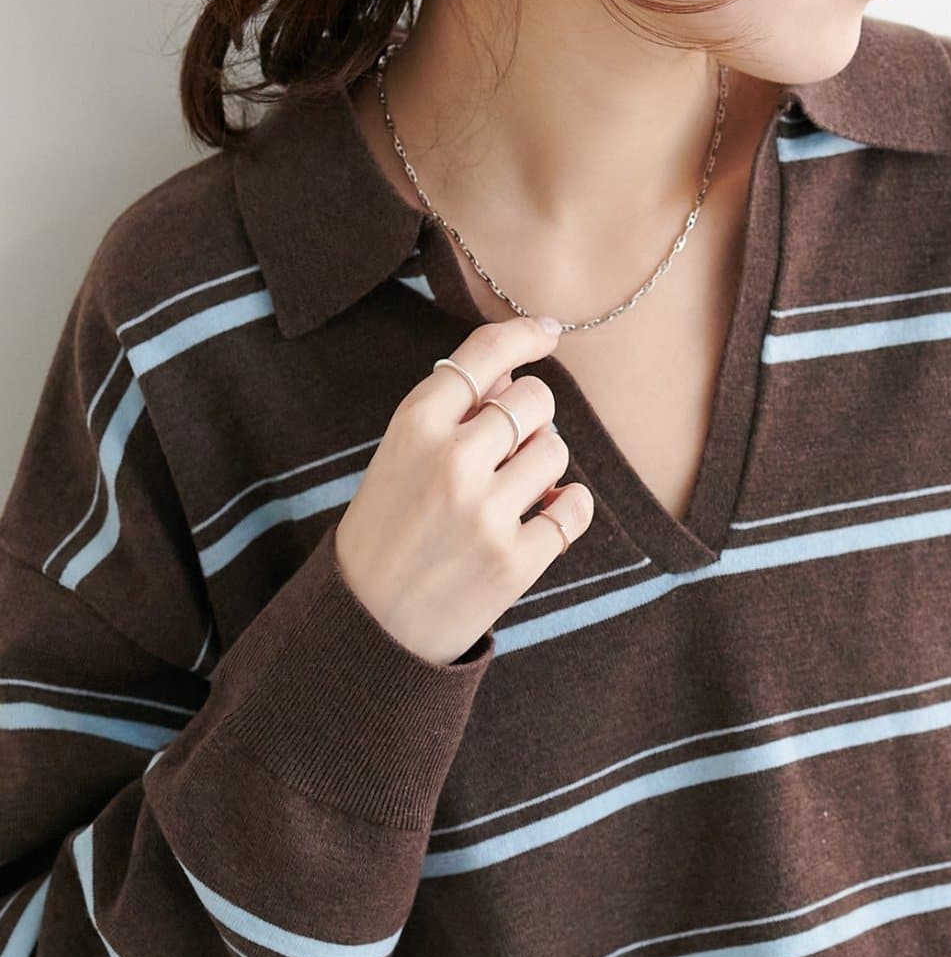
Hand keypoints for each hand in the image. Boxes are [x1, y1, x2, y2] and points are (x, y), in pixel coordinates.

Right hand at [334, 316, 594, 665]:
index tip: (548, 332)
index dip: (522, 337)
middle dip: (533, 417)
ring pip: (557, 452)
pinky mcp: (515, 562)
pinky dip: (570, 507)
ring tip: (514, 491)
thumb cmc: (387, 528)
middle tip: (510, 448)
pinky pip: (576, 509)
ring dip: (546, 466)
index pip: (483, 357)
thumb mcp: (399, 457)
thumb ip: (453, 413)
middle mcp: (451, 463)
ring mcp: (485, 514)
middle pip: (535, 400)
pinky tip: (546, 515)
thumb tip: (515, 373)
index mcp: (413, 426)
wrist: (368, 623)